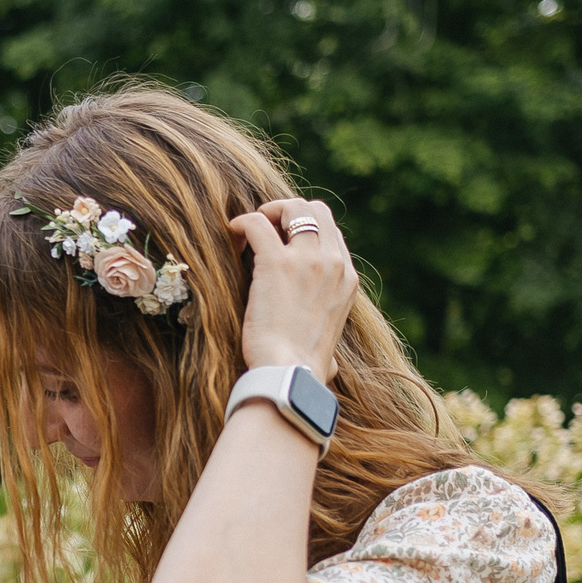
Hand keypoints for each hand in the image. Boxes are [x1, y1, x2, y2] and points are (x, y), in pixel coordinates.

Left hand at [227, 198, 357, 381]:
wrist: (290, 374)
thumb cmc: (303, 370)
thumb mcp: (331, 350)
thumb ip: (328, 348)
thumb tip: (328, 368)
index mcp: (348, 279)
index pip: (331, 233)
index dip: (305, 229)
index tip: (283, 240)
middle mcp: (333, 263)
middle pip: (316, 211)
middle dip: (290, 211)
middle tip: (267, 226)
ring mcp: (307, 260)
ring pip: (292, 208)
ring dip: (268, 211)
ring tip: (249, 228)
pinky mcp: (276, 263)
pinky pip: (257, 223)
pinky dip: (243, 222)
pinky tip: (233, 233)